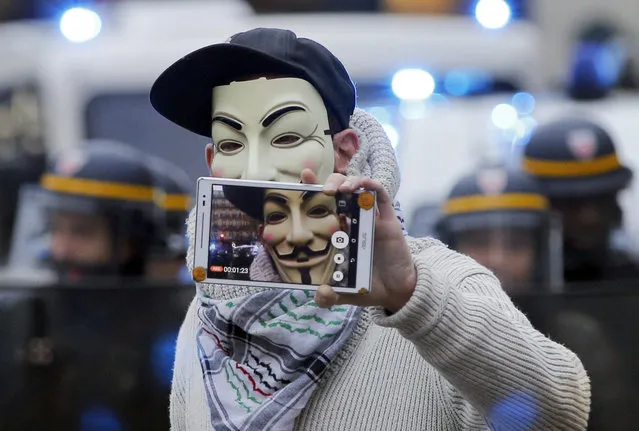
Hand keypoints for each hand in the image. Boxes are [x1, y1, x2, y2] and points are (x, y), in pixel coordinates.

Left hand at [300, 169, 416, 311]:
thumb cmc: (368, 286)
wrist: (397, 291)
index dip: (311, 189)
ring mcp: (370, 217)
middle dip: (328, 182)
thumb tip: (320, 294)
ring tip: (339, 190)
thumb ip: (329, 296)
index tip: (301, 179)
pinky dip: (370, 185)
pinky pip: (380, 193)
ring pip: (358, 186)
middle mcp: (352, 220)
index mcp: (338, 232)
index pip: (322, 204)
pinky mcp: (387, 218)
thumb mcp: (344, 293)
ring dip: (348, 181)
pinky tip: (360, 188)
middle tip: (322, 190)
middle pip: (338, 190)